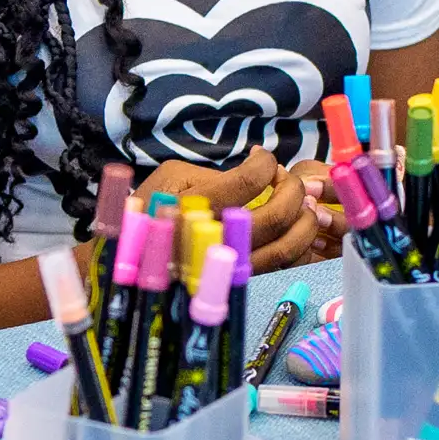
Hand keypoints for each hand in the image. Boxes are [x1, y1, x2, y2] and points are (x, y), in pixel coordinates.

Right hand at [144, 152, 343, 280]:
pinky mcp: (239, 281)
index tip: (262, 158)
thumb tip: (260, 169)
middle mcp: (214, 242)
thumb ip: (216, 173)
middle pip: (275, 216)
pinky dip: (300, 244)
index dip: (265, 164)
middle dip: (293, 189)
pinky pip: (283, 266)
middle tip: (287, 178)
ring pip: (286, 248)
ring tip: (302, 203)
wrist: (133, 256)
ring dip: (305, 220)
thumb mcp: (172, 176)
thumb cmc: (153, 207)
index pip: (248, 182)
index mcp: (194, 209)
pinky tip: (297, 226)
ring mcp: (229, 267)